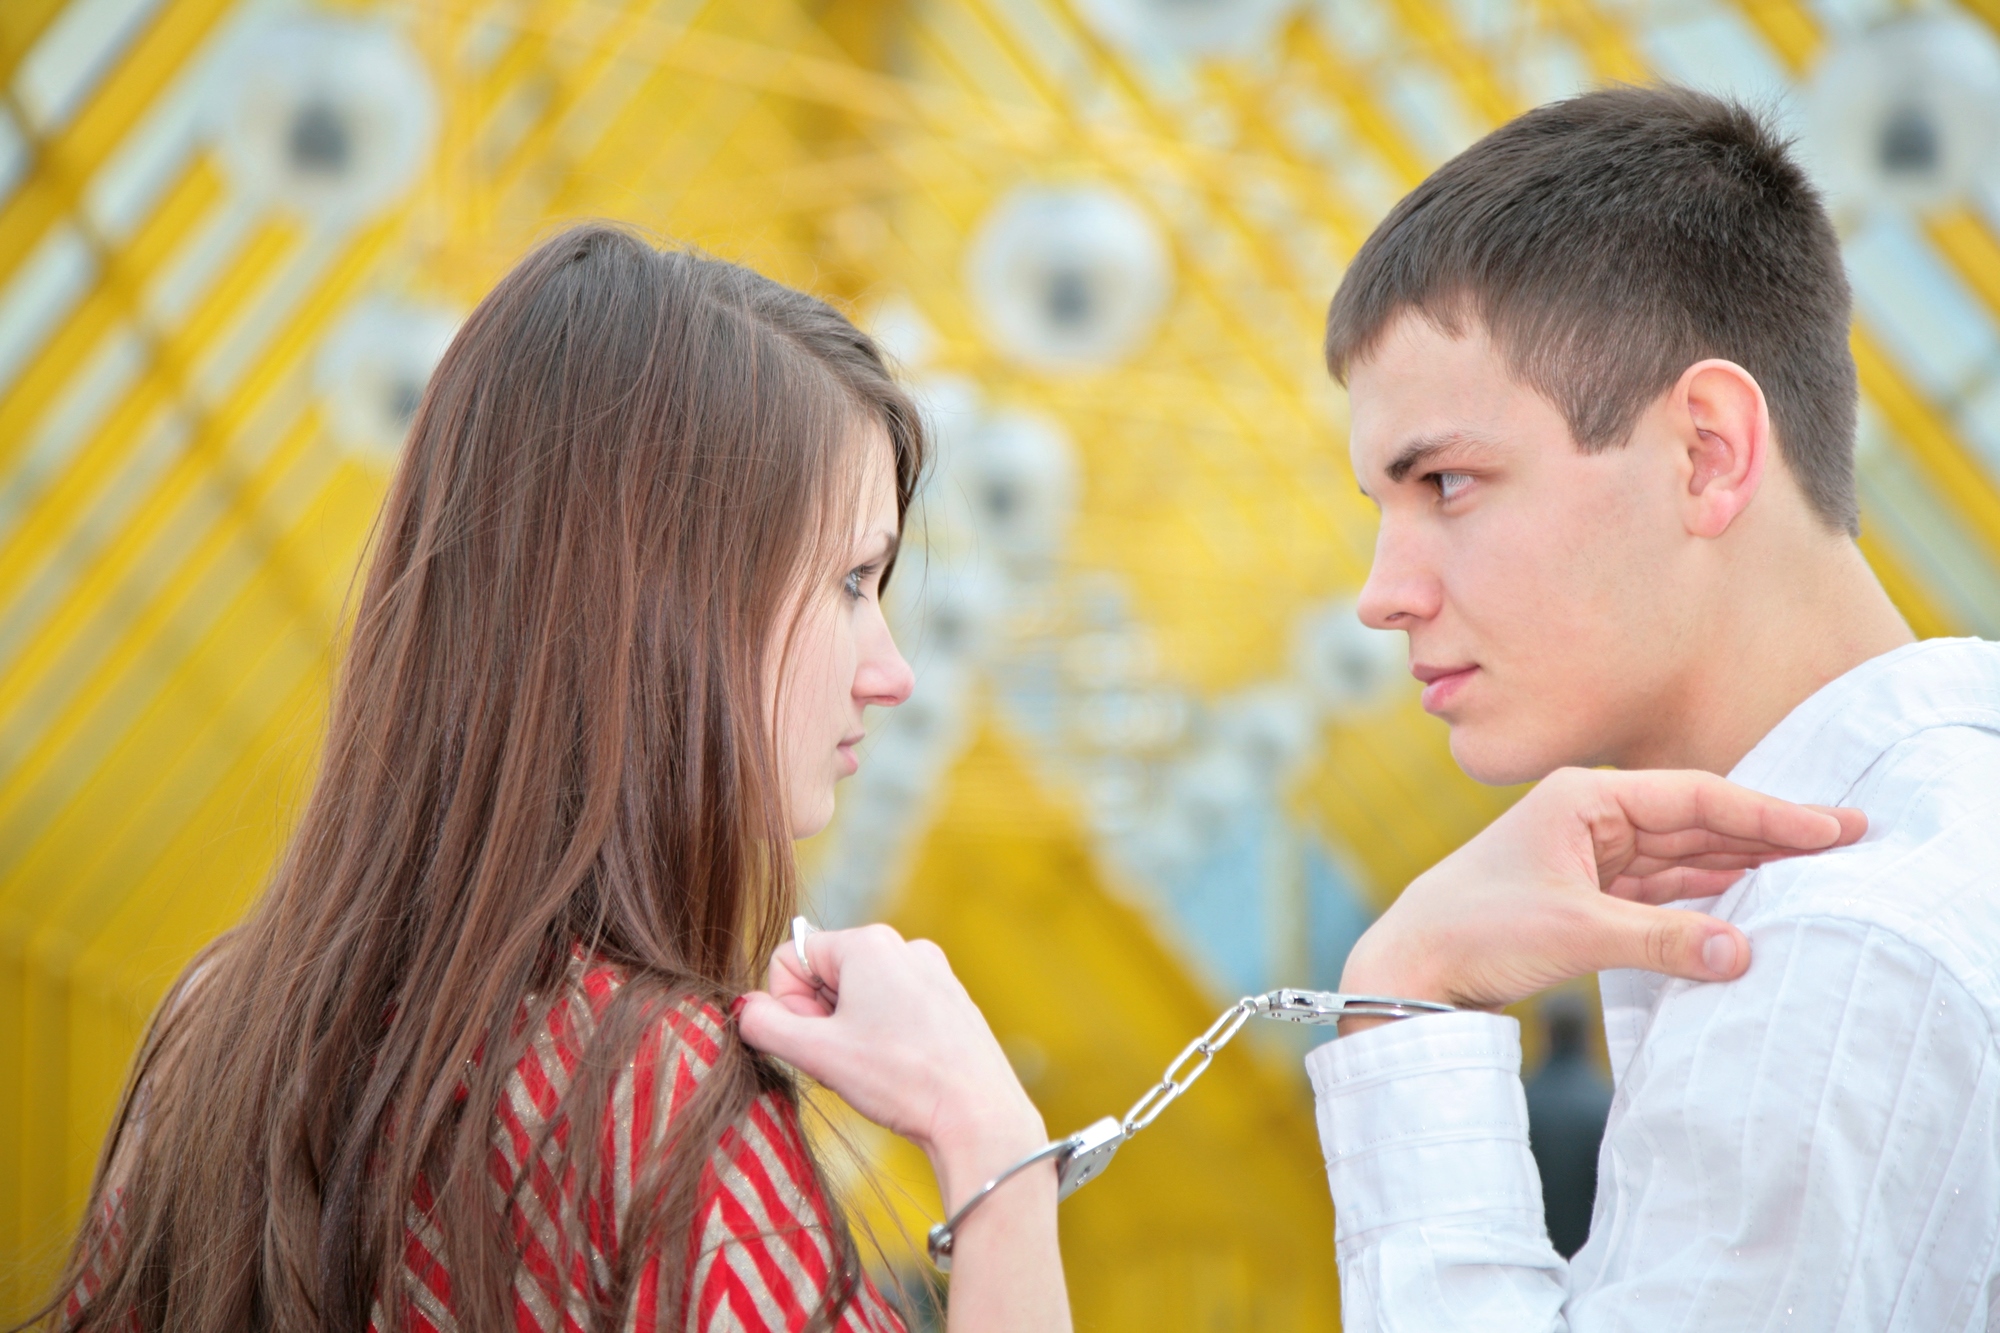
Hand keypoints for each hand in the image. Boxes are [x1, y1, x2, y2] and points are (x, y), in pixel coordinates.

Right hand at [736, 924, 1044, 1207]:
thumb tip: (743, 1010)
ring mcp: (933, 971)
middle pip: (826, 974)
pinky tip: (901, 1068)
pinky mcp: (951, 999)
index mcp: (869, 943)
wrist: (979, 1115)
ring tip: (877, 1067)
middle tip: (846, 1059)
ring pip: (860, 994)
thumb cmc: (902, 1080)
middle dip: (822, 1018)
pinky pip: (894, 1007)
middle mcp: (905, 946)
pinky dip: (885, 1036)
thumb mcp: (818, 1054)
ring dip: (851, 1030)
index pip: (790, 959)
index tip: (817, 1042)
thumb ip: (765, 1025)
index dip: (789, 1006)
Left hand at [1339, 767, 1866, 1017]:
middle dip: (1768, 833)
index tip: (1828, 826)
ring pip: (1682, 857)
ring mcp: (1588, 858)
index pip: (1692, 797)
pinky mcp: (1585, 899)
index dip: (1765, 814)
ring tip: (1814, 869)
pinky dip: (1704, 899)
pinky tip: (1749, 903)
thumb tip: (1742, 951)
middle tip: (1846, 838)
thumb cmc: (1473, 931)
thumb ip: (1661, 940)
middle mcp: (1588, 819)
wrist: (1410, 970)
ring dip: (1742, 865)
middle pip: (1695, 821)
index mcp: (1582, 800)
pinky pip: (1660, 892)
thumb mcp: (1574, 933)